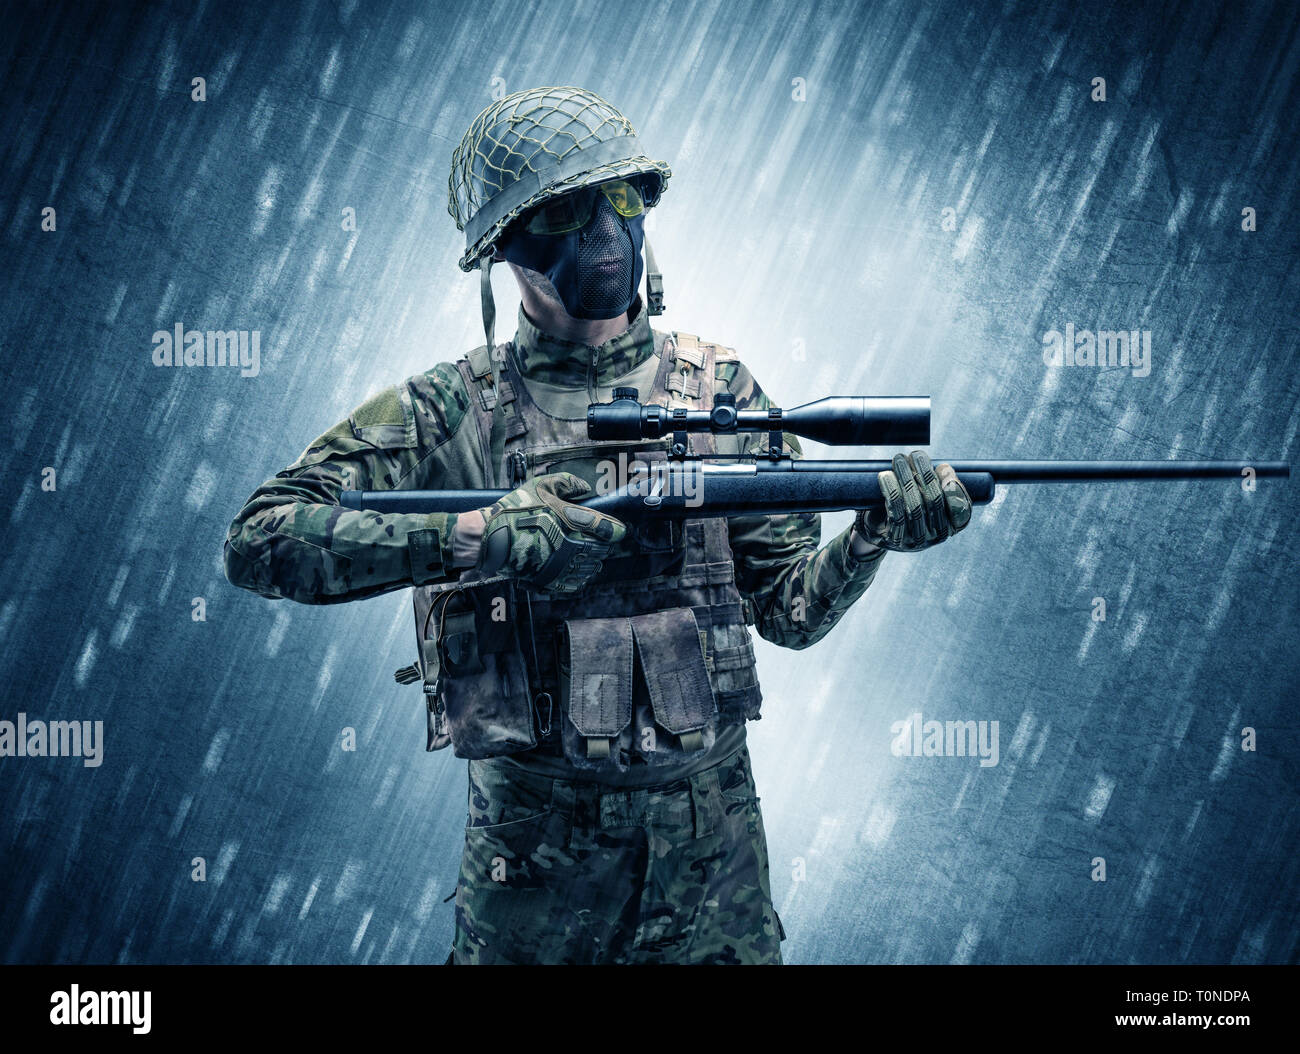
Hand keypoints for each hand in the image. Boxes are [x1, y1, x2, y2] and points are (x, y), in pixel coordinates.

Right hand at [477, 472, 626, 591]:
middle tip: (595, 538)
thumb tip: (584, 488)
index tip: (618, 529)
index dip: (616, 529)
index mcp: (573, 521)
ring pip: (591, 566)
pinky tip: (573, 567)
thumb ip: (567, 483)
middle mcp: (573, 545)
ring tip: (582, 552)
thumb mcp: (541, 485)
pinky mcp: (552, 579)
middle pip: (602, 549)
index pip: (607, 528)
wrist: (491, 538)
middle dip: (601, 544)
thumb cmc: (515, 511)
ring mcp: (563, 565)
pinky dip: (579, 575)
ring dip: (591, 560)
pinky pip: (576, 582)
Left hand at [854, 452, 970, 551]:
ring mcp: (917, 540)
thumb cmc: (911, 506)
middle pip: (935, 502)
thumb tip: (944, 468)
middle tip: (915, 455)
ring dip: (906, 479)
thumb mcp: (929, 495)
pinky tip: (886, 476)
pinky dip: (891, 492)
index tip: (943, 467)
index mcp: (952, 526)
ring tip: (899, 460)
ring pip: (914, 506)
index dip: (955, 489)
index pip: (963, 511)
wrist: (883, 530)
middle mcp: (937, 536)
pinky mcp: (896, 538)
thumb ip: (940, 482)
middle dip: (925, 474)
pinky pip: (895, 513)